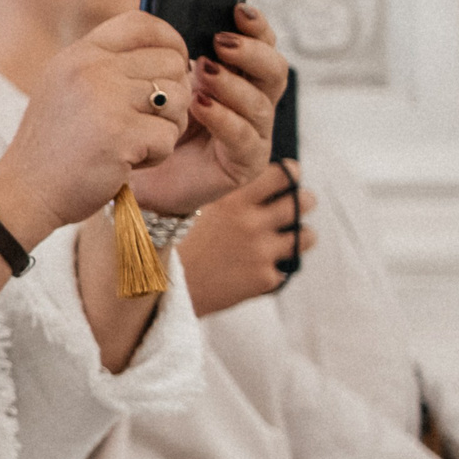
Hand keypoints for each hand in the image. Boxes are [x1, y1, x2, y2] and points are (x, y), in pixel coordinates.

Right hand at [0, 9, 192, 244]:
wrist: (25, 190)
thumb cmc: (53, 145)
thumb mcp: (65, 88)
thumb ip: (104, 66)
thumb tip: (165, 54)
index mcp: (79, 55)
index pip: (141, 23)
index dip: (170, 41)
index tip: (175, 64)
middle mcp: (91, 69)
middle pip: (170, 63)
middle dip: (172, 97)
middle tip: (147, 121)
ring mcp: (105, 100)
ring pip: (178, 99)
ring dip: (167, 128)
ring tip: (135, 143)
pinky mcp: (120, 134)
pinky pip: (169, 137)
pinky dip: (156, 156)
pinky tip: (127, 163)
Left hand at [128, 6, 289, 216]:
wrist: (138, 167)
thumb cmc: (152, 118)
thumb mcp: (163, 78)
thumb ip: (174, 50)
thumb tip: (166, 13)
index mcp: (239, 75)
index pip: (262, 45)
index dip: (257, 27)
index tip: (237, 10)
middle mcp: (254, 101)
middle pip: (274, 70)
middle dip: (251, 53)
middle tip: (220, 43)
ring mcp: (255, 133)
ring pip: (261, 103)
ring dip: (232, 84)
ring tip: (204, 73)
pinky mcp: (247, 162)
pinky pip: (244, 136)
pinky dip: (223, 117)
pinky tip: (200, 105)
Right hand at [173, 161, 318, 316]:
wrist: (151, 285)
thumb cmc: (162, 240)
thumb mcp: (184, 204)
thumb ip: (213, 190)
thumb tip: (231, 175)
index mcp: (232, 198)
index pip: (282, 174)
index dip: (289, 173)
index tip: (287, 175)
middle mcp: (251, 222)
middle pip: (303, 201)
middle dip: (302, 200)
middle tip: (296, 202)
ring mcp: (260, 252)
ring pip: (306, 236)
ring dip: (299, 234)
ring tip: (287, 236)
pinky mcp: (262, 279)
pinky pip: (283, 268)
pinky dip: (273, 266)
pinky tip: (256, 266)